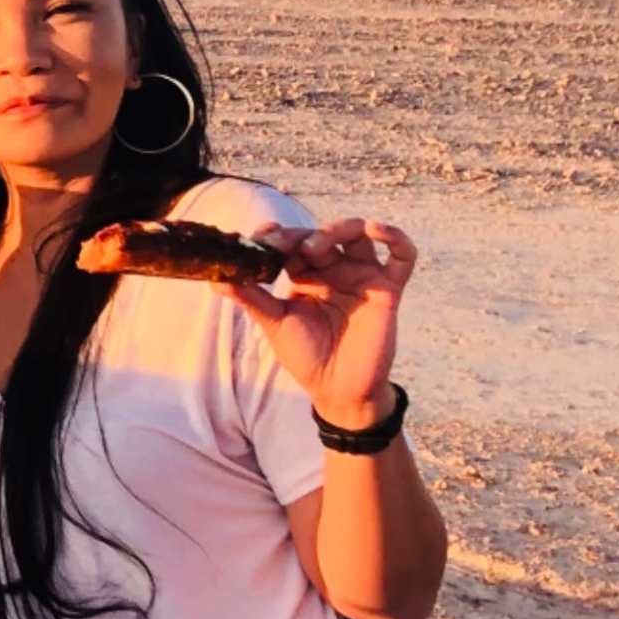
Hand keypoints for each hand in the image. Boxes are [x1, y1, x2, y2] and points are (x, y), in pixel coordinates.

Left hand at [225, 218, 415, 429]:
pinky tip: (377, 230)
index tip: (262, 236)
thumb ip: (251, 297)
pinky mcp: (388, 289)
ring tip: (317, 246)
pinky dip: (395, 237)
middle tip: (287, 247)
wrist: (337, 389)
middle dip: (304, 235)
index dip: (279, 235)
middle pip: (324, 234)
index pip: (293, 243)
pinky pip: (402, 256)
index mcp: (306, 275)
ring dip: (341, 229)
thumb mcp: (274, 323)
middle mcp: (335, 270)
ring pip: (360, 235)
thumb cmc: (306, 355)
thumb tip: (215, 278)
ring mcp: (362, 277)